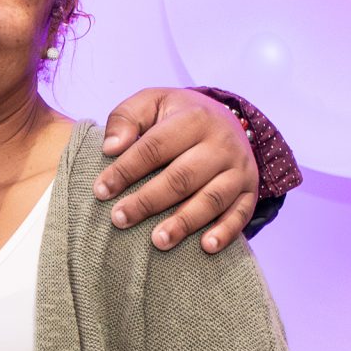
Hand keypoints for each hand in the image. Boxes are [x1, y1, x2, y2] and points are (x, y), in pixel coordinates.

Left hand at [94, 88, 260, 252]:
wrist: (223, 118)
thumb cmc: (176, 116)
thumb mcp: (151, 103)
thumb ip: (126, 118)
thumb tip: (111, 148)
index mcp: (195, 117)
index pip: (155, 147)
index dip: (126, 170)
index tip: (100, 190)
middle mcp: (222, 143)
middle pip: (182, 177)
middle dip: (148, 201)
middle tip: (120, 219)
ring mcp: (239, 168)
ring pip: (212, 198)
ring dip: (184, 222)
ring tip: (158, 241)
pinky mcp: (250, 189)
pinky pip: (242, 213)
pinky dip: (225, 231)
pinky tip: (205, 247)